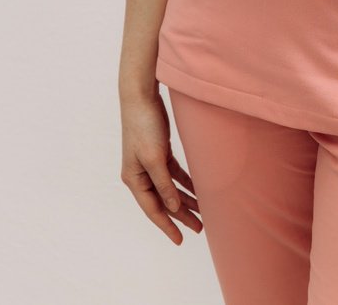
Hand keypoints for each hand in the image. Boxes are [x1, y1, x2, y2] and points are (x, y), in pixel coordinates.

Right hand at [120, 89, 202, 244]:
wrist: (141, 96)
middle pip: (163, 201)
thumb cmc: (143, 125)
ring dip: (185, 199)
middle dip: (181, 215)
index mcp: (134, 179)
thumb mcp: (154, 157)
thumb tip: (173, 207)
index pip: (153, 209)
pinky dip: (185, 182)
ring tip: (203, 212)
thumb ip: (163, 184)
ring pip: (170, 188)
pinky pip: (174, 174)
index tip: (180, 240)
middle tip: (199, 228)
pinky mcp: (160, 152)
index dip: (167, 226)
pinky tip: (197, 190)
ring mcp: (150, 164)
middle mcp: (140, 175)